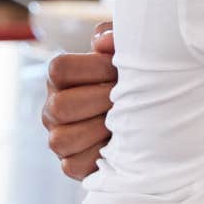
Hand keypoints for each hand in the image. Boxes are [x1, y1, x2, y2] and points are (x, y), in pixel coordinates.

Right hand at [42, 23, 116, 180]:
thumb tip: (103, 43)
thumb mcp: (124, 51)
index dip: (93, 68)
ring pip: (60, 140)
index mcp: (60, 77)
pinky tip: (118, 144)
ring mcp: (58, 137)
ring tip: (122, 122)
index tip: (119, 71)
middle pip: (60, 106)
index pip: (59, 68)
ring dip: (98, 130)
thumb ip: (112, 37)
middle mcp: (52, 107)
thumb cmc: (131, 76)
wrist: (150, 114)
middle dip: (99, 102)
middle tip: (124, 99)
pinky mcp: (70, 164)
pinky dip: (98, 157)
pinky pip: (73, 166)